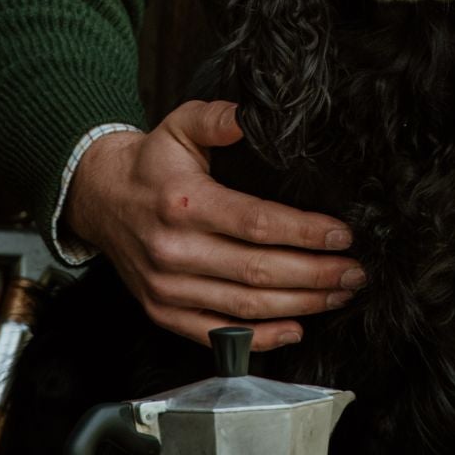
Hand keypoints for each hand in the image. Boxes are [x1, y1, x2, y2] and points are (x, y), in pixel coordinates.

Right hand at [61, 98, 364, 349]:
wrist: (99, 197)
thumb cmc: (152, 162)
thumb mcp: (181, 125)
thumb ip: (220, 118)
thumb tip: (255, 116)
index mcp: (185, 202)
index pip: (258, 223)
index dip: (306, 233)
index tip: (343, 235)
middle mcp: (175, 250)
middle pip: (259, 271)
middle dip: (316, 274)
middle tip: (355, 272)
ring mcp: (167, 287)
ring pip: (246, 307)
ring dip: (300, 304)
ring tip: (339, 294)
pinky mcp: (163, 312)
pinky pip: (217, 335)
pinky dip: (260, 339)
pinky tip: (297, 327)